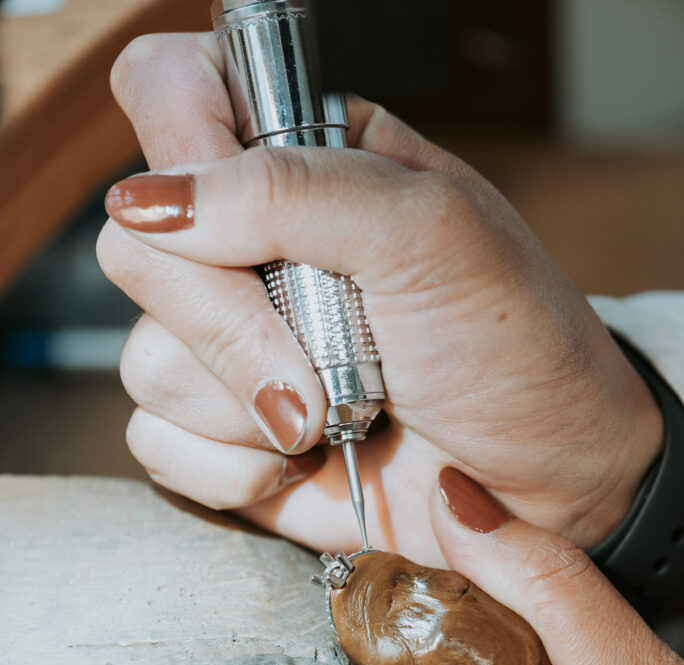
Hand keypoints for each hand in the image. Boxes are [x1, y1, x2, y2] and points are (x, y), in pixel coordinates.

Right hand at [98, 33, 662, 561]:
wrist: (541, 478)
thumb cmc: (511, 344)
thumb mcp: (432, 235)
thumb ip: (293, 193)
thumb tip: (152, 202)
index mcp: (299, 161)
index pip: (171, 94)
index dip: (184, 156)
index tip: (261, 238)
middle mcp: (247, 245)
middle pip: (137, 252)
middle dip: (237, 333)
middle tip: (329, 371)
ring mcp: (226, 344)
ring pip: (146, 363)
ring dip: (250, 412)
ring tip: (338, 416)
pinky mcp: (217, 432)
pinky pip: (157, 444)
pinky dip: (235, 471)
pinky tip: (305, 461)